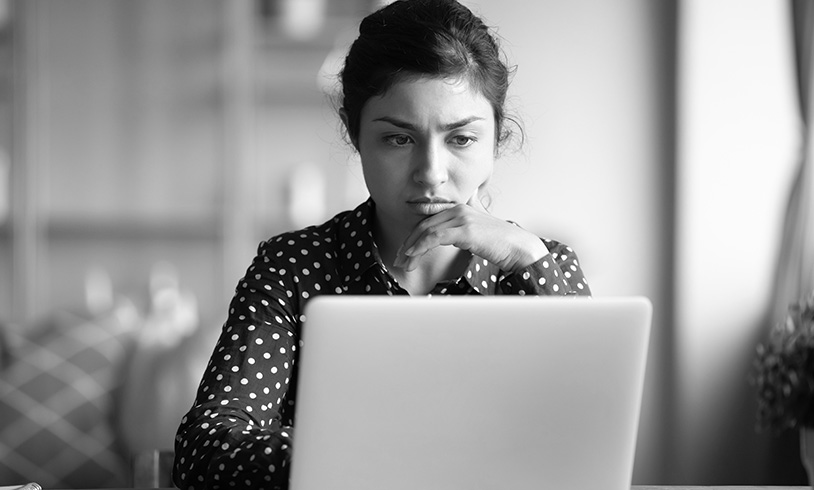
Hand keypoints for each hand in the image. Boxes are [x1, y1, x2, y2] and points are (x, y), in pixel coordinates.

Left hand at [392, 196, 548, 272]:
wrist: (519, 248)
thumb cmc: (500, 242)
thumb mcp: (479, 227)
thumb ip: (468, 219)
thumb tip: (463, 213)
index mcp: (459, 208)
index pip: (428, 219)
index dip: (413, 235)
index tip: (404, 251)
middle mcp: (458, 209)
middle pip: (423, 225)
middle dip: (408, 244)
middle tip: (399, 260)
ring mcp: (462, 218)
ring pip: (426, 231)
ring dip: (411, 249)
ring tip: (404, 264)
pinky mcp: (465, 230)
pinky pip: (435, 237)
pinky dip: (420, 246)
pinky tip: (413, 256)